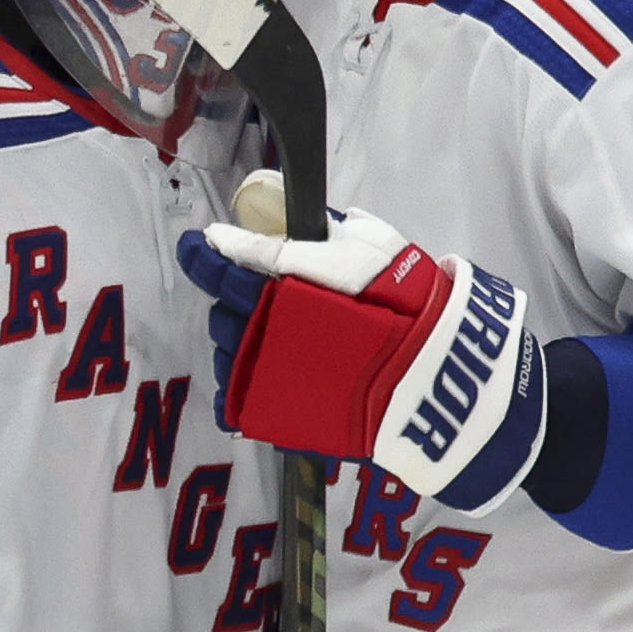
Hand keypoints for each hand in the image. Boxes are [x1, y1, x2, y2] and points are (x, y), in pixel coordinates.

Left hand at [172, 183, 546, 509]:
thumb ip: (325, 228)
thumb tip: (296, 215)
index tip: (198, 243)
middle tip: (254, 294)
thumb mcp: (372, 243)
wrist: (433, 376)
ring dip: (236, 341)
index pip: (228, 263)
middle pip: (223, 312)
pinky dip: (239, 386)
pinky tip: (259, 374)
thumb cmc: (407, 301)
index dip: (205, 252)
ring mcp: (268, 376)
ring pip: (227, 354)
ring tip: (264, 337)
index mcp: (285, 284)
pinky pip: (235, 401)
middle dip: (231, 299)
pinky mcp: (276, 416)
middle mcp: (265, 330)